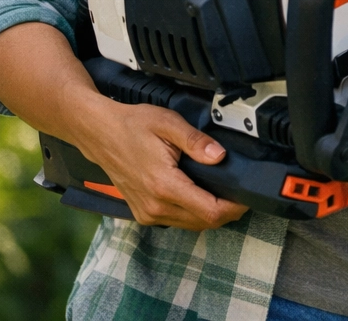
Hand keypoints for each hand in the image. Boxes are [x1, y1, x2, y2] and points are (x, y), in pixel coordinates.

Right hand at [74, 96, 247, 229]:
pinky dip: (193, 213)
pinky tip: (201, 196)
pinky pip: (176, 221)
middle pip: (204, 222)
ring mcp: (147, 213)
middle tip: (241, 193)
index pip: (209, 211)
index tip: (248, 197)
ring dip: (211, 214)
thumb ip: (197, 141)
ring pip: (191, 225)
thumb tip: (220, 156)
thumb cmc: (132, 125)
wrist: (99, 133)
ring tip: (225, 193)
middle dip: (227, 211)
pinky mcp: (142, 213)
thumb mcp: (169, 123)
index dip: (234, 207)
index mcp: (164, 186)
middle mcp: (155, 206)